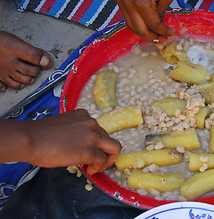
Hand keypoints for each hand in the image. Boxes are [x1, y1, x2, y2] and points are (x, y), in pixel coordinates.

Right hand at [0, 31, 51, 90]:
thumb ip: (32, 51)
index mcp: (15, 51)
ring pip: (18, 82)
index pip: (34, 57)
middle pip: (28, 72)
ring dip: (26, 81)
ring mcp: (3, 71)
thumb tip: (47, 60)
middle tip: (37, 69)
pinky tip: (11, 85)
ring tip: (29, 78)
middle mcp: (10, 64)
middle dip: (36, 72)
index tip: (48, 62)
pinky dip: (7, 87)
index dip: (44, 60)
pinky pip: (2, 85)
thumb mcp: (15, 41)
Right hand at [3, 109, 121, 174]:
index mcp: (84, 115)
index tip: (90, 150)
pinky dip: (99, 167)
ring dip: (106, 160)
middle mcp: (92, 123)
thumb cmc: (39, 134)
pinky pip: (103, 160)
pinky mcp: (90, 151)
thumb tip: (79, 145)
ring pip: (113, 148)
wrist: (29, 139)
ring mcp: (93, 136)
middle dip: (106, 152)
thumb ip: (76, 131)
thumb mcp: (63, 125)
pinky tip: (89, 170)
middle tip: (98, 162)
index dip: (96, 143)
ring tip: (95, 167)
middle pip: (109, 139)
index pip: (98, 130)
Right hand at [116, 0, 176, 42]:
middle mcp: (128, 3)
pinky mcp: (119, 0)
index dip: (163, 32)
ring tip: (156, 36)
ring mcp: (121, 2)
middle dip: (152, 37)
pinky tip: (147, 27)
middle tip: (163, 41)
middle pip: (140, 30)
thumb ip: (162, 13)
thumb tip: (159, 28)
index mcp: (141, 1)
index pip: (153, 24)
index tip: (172, 35)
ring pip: (132, 27)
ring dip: (144, 34)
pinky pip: (128, 19)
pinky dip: (138, 25)